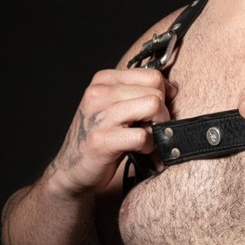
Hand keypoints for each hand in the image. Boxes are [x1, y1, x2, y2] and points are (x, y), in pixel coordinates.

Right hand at [49, 68, 173, 194]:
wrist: (72, 169)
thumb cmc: (101, 137)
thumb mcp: (114, 106)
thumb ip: (137, 93)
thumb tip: (171, 89)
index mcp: (103, 80)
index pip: (152, 75)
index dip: (164, 95)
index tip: (158, 110)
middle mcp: (98, 93)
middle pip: (155, 92)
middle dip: (163, 114)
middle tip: (153, 129)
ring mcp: (99, 116)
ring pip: (152, 107)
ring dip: (158, 129)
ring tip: (148, 139)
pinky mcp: (102, 141)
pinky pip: (143, 135)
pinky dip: (149, 146)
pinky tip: (140, 151)